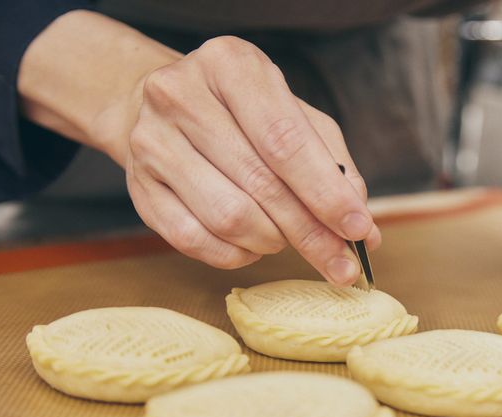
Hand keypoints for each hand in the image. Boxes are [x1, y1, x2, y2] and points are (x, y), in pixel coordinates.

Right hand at [122, 36, 379, 280]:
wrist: (159, 108)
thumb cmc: (243, 114)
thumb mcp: (296, 116)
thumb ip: (334, 166)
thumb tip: (363, 230)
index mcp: (229, 65)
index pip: (285, 141)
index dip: (326, 193)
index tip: (360, 230)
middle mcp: (181, 96)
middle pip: (260, 183)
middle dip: (311, 233)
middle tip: (343, 265)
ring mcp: (152, 142)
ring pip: (228, 217)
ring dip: (273, 242)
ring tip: (290, 240)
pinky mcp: (138, 188)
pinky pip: (195, 240)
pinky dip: (237, 254)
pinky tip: (254, 246)